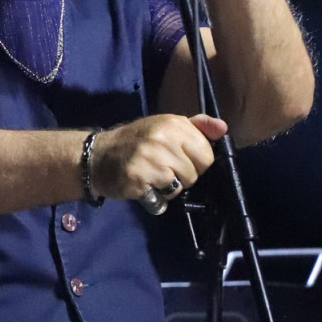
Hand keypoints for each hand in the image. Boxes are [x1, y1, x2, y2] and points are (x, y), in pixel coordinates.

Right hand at [91, 113, 227, 201]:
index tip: (180, 159)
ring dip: (169, 188)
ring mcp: (150, 158)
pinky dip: (156, 198)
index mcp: (174, 124)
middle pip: (195, 173)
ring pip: (180, 187)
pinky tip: (144, 186)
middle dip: (183, 177)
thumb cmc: (136, 141)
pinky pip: (162, 198)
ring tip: (153, 178)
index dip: (196, 162)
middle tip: (164, 170)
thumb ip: (197, 127)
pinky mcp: (138, 178)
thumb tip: (223, 128)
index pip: (207, 154)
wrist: (98, 155)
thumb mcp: (166, 126)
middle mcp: (163, 138)